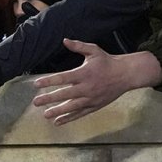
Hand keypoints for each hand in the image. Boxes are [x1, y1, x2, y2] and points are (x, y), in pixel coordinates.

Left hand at [32, 41, 161, 124]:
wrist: (126, 74)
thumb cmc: (107, 62)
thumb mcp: (94, 50)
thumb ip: (78, 46)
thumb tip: (64, 40)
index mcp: (84, 73)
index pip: (63, 78)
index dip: (49, 81)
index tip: (36, 84)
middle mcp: (87, 87)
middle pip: (65, 94)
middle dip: (49, 98)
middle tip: (35, 102)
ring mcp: (91, 98)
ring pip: (72, 107)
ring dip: (58, 111)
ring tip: (45, 115)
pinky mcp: (95, 106)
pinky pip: (80, 113)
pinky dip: (69, 118)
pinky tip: (57, 121)